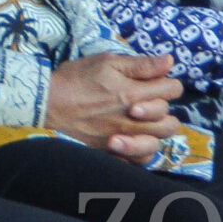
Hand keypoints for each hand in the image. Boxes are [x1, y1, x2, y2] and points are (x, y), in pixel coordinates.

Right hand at [45, 52, 183, 163]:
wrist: (49, 100)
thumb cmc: (77, 77)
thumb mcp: (108, 62)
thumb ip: (141, 64)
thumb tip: (169, 61)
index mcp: (134, 94)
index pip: (173, 90)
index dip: (168, 82)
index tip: (154, 81)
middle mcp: (132, 121)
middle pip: (170, 122)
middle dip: (164, 109)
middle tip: (148, 101)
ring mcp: (122, 138)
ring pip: (157, 144)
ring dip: (155, 132)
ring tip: (144, 122)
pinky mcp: (110, 150)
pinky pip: (138, 160)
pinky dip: (141, 152)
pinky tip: (134, 139)